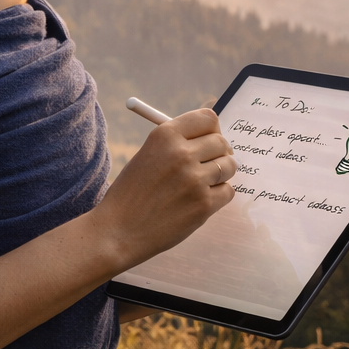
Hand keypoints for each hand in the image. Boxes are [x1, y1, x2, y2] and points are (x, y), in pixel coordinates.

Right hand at [93, 108, 236, 268]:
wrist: (119, 230)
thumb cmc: (132, 191)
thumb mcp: (148, 154)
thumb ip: (178, 141)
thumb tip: (212, 125)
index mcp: (165, 134)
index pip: (207, 118)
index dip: (211, 129)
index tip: (208, 138)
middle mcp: (181, 153)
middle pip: (221, 142)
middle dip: (219, 153)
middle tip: (208, 164)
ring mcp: (194, 179)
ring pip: (229, 166)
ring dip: (221, 174)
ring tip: (203, 183)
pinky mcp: (203, 204)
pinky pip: (228, 191)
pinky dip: (219, 195)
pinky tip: (200, 200)